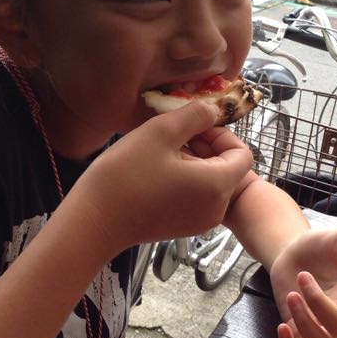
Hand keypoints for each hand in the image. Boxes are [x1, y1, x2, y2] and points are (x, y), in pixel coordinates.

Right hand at [70, 102, 252, 250]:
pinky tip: (155, 172)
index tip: (194, 126)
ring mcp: (200, 221)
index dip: (221, 134)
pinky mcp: (183, 228)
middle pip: (227, 168)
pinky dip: (185, 181)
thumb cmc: (125, 175)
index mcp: (217, 184)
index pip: (242, 153)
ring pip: (210, 182)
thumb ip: (194, 116)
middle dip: (205, 147)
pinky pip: (197, 197)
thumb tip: (213, 110)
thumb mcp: (161, 132)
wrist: (94, 221)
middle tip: (172, 136)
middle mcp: (216, 208)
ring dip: (193, 162)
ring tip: (160, 153)